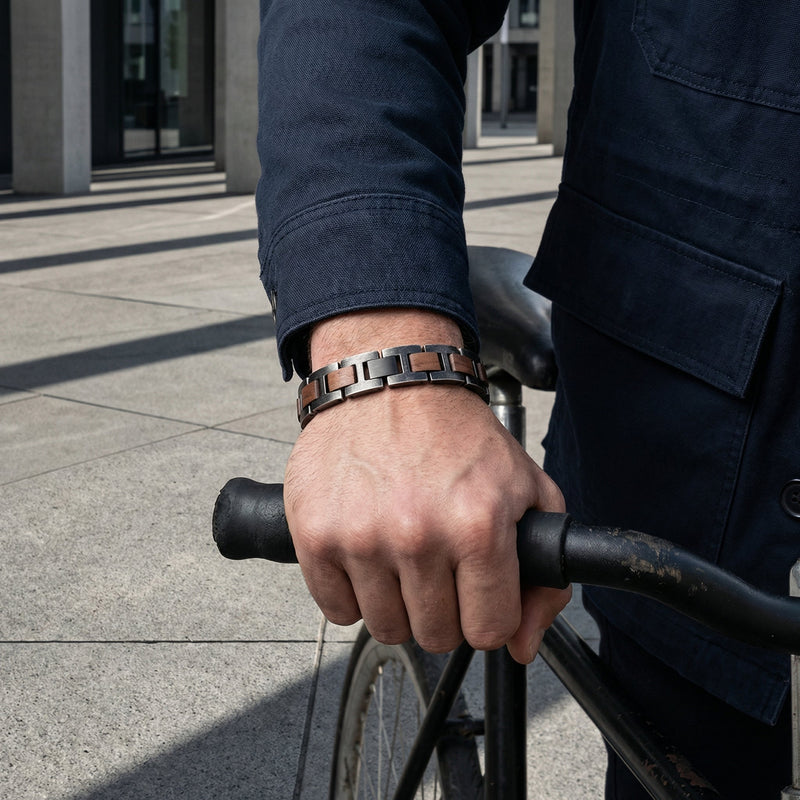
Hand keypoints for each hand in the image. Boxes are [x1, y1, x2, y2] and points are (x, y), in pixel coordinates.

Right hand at [283, 310, 570, 662]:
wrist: (391, 381)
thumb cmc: (457, 434)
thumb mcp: (527, 490)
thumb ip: (544, 576)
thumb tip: (521, 645)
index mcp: (478, 526)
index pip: (489, 630)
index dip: (486, 615)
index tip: (476, 593)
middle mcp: (418, 536)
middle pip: (435, 636)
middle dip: (443, 610)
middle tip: (437, 567)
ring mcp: (361, 538)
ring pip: (386, 628)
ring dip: (397, 603)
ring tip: (401, 556)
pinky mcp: (316, 535)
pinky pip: (336, 610)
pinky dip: (352, 592)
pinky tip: (366, 554)